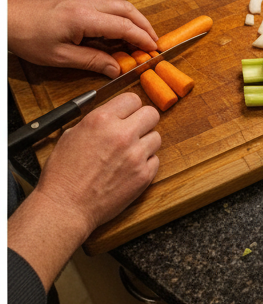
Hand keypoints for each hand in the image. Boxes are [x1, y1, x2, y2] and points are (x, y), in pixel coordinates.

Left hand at [8, 0, 159, 77]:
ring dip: (133, 21)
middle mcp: (85, 3)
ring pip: (118, 5)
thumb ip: (93, 61)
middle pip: (127, 10)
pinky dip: (119, 18)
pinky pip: (106, 6)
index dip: (143, 39)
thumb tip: (116, 69)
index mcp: (83, 17)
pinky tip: (119, 33)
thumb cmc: (26, 35)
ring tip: (140, 39)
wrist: (5, 18)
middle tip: (154, 44)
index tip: (154, 51)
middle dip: (145, 26)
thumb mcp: (61, 57)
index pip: (124, 26)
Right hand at [8, 93, 160, 289]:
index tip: (128, 113)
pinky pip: (156, 160)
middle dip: (143, 120)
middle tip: (135, 129)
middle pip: (152, 114)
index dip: (130, 107)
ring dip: (145, 143)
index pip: (133, 99)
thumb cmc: (64, 172)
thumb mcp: (72, 135)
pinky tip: (130, 168)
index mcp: (101, 120)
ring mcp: (137, 156)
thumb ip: (96, 122)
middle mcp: (122, 135)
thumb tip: (112, 116)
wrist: (69, 204)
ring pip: (157, 138)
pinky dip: (146, 162)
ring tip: (129, 152)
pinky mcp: (145, 175)